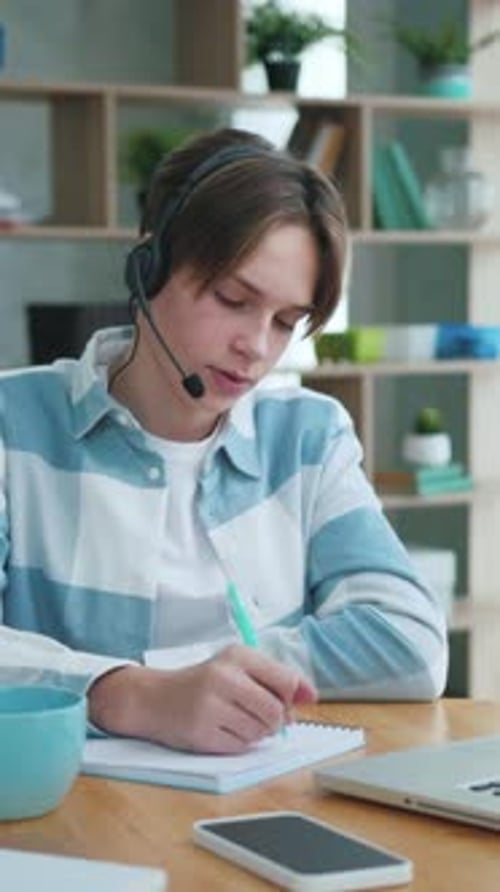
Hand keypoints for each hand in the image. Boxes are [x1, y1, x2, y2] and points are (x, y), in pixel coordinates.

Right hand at [88, 644, 316, 753]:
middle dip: (275, 721)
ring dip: (256, 732)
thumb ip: (277, 678)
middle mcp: (223, 677)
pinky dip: (239, 743)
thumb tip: (311, 696)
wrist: (155, 697)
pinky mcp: (202, 733)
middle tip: (260, 716)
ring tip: (235, 719)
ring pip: (260, 732)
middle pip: (275, 711)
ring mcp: (210, 706)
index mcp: (237, 656)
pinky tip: (222, 730)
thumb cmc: (204, 682)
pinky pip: (241, 747)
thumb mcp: (238, 667)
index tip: (287, 702)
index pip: (286, 681)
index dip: (292, 698)